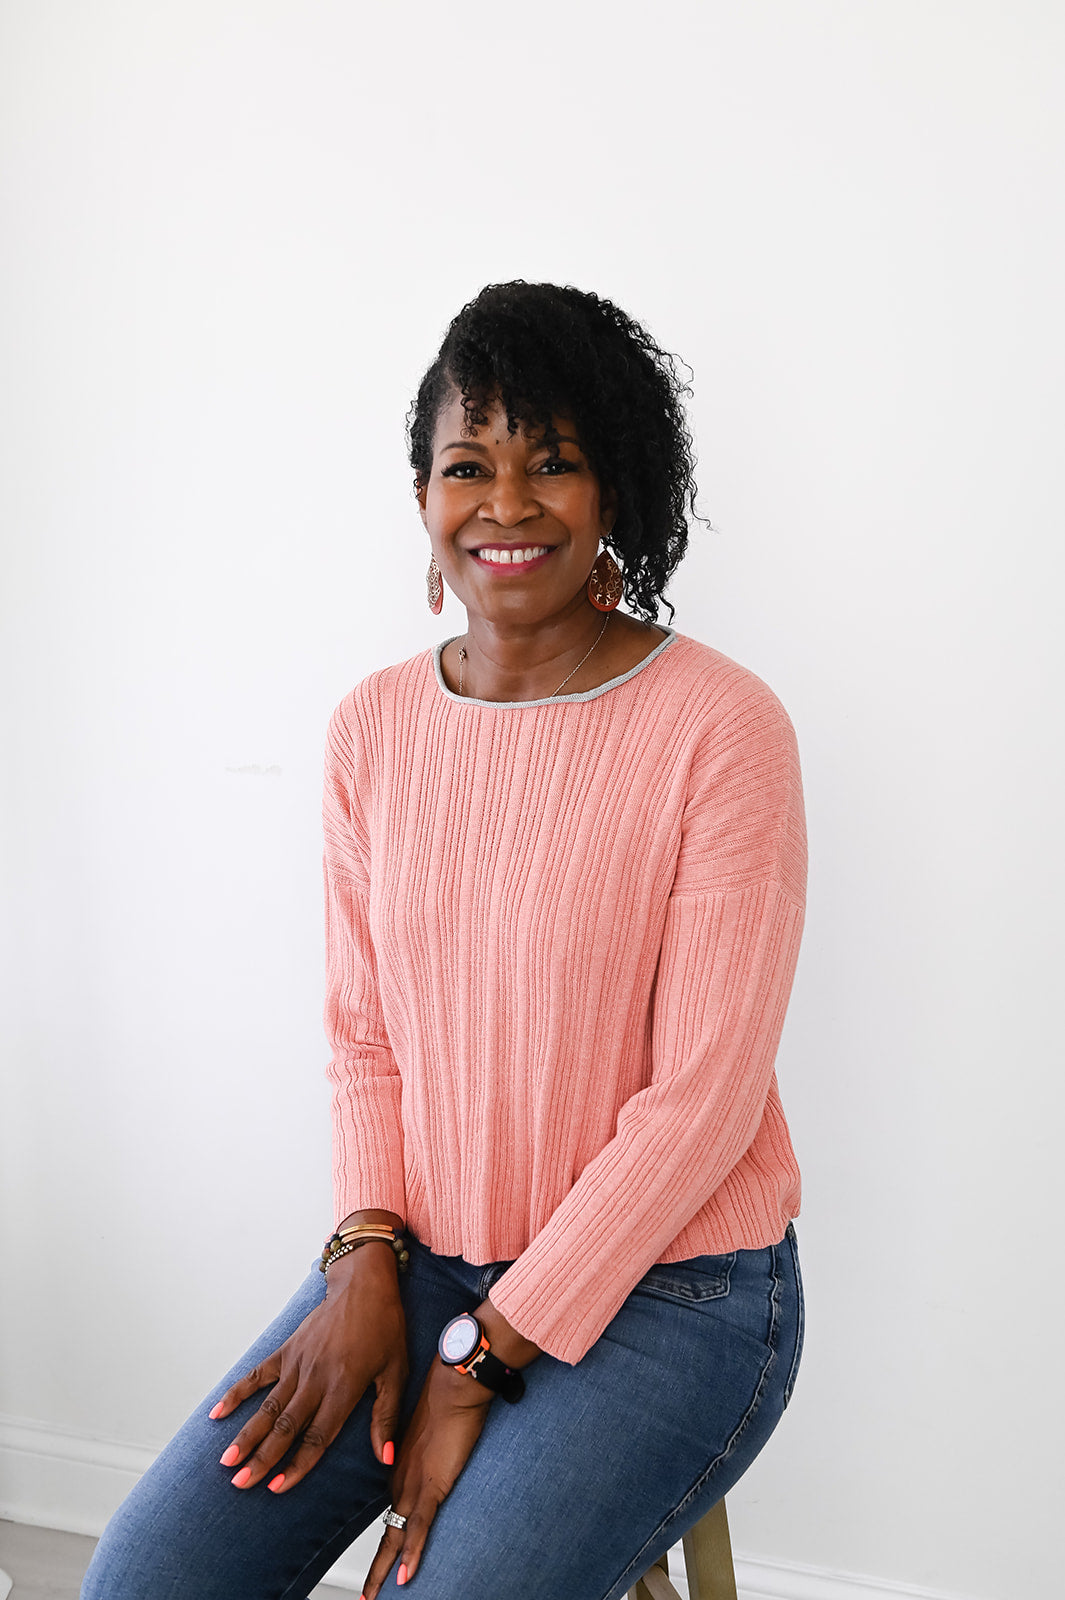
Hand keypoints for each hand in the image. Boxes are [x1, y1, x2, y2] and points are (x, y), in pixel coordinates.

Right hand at [209, 1244, 407, 1492]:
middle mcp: (316, 1379)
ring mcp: (298, 1363)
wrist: (363, 1284)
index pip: (317, 1436)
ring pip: (269, 1407)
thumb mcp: (396, 1372)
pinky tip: (218, 1413)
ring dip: (247, 1435)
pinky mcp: (287, 1349)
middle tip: (240, 1484)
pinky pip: (258, 1375)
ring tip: (226, 1462)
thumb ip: (385, 1417)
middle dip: (262, 1458)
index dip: (297, 1465)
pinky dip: (237, 1393)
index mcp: (344, 1388)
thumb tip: (386, 1458)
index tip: (277, 1488)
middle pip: (285, 1427)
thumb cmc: (384, 1328)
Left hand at [361, 1298, 540, 1593]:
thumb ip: (431, 1444)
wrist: (453, 1383)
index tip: (380, 1562)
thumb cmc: (448, 1396)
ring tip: (372, 1596)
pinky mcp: (433, 1484)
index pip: (391, 1512)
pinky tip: (404, 1577)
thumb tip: (437, 1450)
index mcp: (401, 1464)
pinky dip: (413, 1554)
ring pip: (396, 1537)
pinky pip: (420, 1527)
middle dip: (377, 1565)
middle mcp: (402, 1477)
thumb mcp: (435, 1426)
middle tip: (366, 1594)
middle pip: (388, 1531)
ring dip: (384, 1569)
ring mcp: (416, 1483)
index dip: (386, 1540)